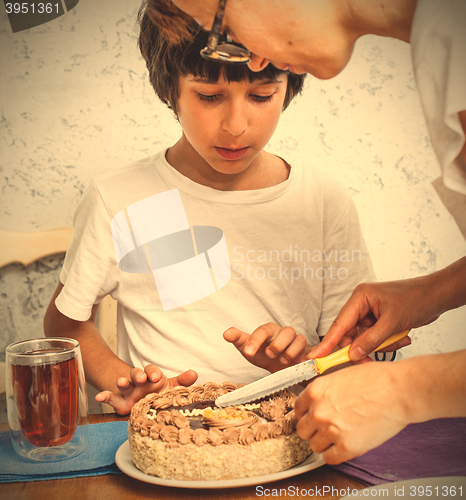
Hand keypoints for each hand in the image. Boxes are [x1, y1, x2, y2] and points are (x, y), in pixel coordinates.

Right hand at [95, 365, 197, 414]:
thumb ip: (182, 382)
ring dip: (122, 381)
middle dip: (138, 375)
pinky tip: (99, 397)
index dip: (153, 372)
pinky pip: (111, 398)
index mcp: (152, 377)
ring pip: (124, 383)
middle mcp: (139, 382)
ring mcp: (128, 391)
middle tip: (141, 379)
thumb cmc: (159, 394)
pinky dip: (104, 396)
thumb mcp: (171, 388)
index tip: (156, 377)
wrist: (144, 404)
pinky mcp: (120, 402)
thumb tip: (195, 374)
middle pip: (136, 373)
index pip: (151, 370)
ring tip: (121, 382)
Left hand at [223, 323, 315, 372]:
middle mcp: (284, 333)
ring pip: (299, 338)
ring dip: (291, 350)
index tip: (248, 351)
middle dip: (277, 343)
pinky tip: (299, 362)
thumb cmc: (263, 354)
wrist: (280, 367)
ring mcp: (297, 342)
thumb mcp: (249, 348)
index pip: (263, 330)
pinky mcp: (307, 351)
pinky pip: (310, 350)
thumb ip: (239, 339)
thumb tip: (226, 333)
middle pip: (285, 331)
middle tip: (269, 354)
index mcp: (269, 331)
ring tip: (282, 360)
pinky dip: (306, 355)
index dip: (255, 340)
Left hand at [294, 362, 409, 463]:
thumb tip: (318, 402)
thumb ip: (325, 391)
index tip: (313, 417)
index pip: (297, 409)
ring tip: (339, 435)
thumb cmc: (375, 379)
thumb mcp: (340, 376)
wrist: (398, 391)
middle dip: (313, 429)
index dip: (306, 414)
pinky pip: (329, 459)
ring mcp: (331, 430)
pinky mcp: (347, 447)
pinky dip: (335, 455)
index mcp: (315, 391)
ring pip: (314, 446)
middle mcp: (319, 411)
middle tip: (326, 427)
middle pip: (302, 430)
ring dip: (325, 443)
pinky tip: (345, 445)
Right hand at [310, 278, 440, 361]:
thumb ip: (371, 340)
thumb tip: (354, 354)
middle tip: (368, 361)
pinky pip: (375, 338)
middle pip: (351, 334)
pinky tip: (402, 337)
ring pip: (364, 338)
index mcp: (360, 297)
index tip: (317, 356)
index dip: (328, 342)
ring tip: (399, 339)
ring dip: (380, 345)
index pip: (339, 323)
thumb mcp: (392, 323)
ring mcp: (370, 312)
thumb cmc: (416, 299)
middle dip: (362, 348)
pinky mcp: (379, 320)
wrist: (438, 295)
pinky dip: (387, 342)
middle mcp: (362, 304)